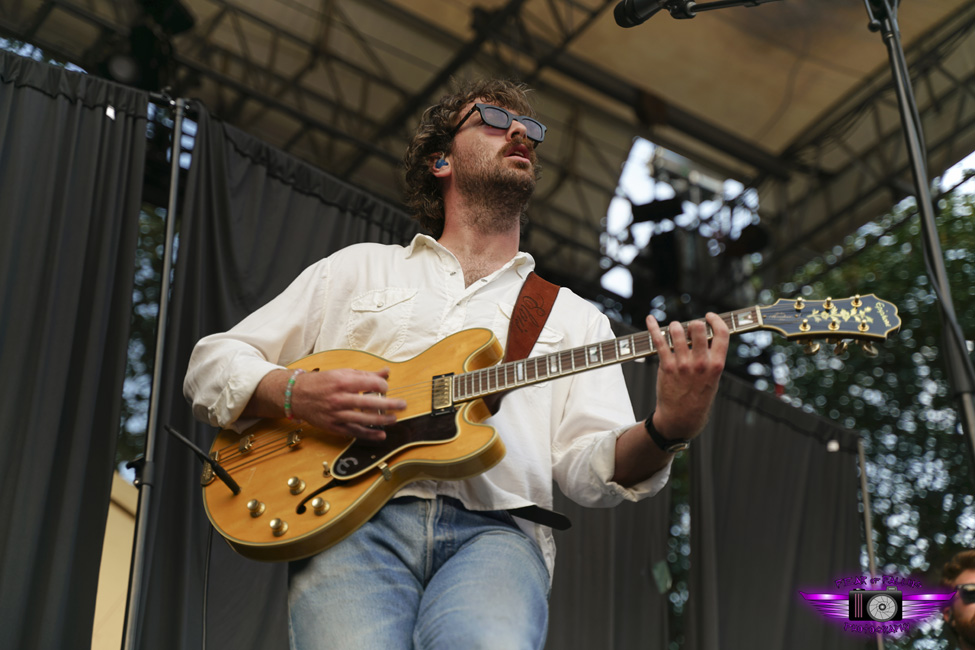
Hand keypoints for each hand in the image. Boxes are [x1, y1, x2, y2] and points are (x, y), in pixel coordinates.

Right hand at [289, 368, 406, 441]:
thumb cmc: (321, 382)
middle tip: (403, 405)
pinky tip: (381, 435)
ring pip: (364, 419)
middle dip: (390, 405)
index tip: (385, 389)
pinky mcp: (333, 426)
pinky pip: (354, 432)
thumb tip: (387, 372)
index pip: (370, 384)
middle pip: (370, 403)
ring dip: (382, 420)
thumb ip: (366, 374)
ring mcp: (336, 414)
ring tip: (394, 419)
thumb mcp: (342, 373)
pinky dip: (369, 435)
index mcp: (343, 381)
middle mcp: (340, 398)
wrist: (296, 395)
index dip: (382, 387)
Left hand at [646, 312, 728, 439]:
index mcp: (716, 365)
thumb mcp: (713, 380)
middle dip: (693, 323)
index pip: (721, 334)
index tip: (709, 316)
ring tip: (674, 329)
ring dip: (674, 326)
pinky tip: (650, 320)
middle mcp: (701, 363)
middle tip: (689, 329)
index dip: (715, 320)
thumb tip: (705, 337)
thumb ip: (711, 359)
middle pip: (698, 328)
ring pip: (677, 332)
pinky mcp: (666, 367)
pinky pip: (658, 342)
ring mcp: (682, 364)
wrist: (681, 419)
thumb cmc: (698, 398)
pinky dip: (652, 328)